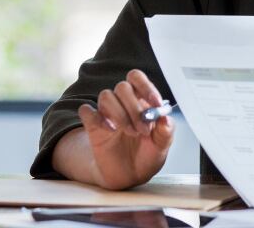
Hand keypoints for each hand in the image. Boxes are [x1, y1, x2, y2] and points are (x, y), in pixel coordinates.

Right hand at [77, 69, 174, 189]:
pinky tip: (110, 130)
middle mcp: (123, 103)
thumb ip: (166, 130)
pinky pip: (86, 111)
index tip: (155, 104)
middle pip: (122, 87)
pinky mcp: (93, 126)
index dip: (146, 87)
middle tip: (143, 129)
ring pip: (106, 96)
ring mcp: (107, 113)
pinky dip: (97, 117)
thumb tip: (165, 116)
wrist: (130, 176)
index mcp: (141, 100)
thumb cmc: (147, 154)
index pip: (137, 78)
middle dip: (134, 107)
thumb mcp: (162, 145)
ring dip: (119, 114)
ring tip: (131, 132)